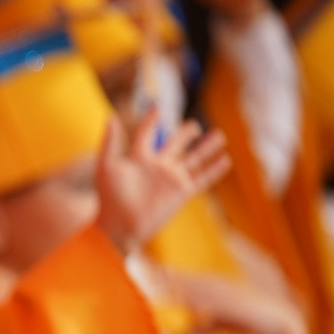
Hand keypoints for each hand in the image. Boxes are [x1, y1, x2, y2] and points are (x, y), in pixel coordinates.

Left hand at [95, 116, 229, 254]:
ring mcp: (171, 179)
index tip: (156, 107)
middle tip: (193, 126)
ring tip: (219, 135)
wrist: (120, 226)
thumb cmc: (110, 198)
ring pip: (193, 159)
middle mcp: (157, 167)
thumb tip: (110, 116)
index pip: (146, 134)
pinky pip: (202, 179)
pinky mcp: (181, 192)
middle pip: (174, 145)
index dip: (150, 121)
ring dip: (206, 148)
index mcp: (139, 158)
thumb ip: (110, 142)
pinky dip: (214, 170)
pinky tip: (226, 160)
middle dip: (184, 135)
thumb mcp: (107, 166)